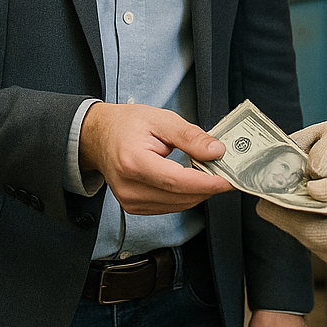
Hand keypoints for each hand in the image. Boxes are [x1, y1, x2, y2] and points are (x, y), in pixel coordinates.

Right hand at [78, 102, 232, 214]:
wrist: (99, 136)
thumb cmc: (127, 125)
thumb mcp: (161, 119)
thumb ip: (190, 136)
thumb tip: (216, 151)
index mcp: (134, 162)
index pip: (176, 181)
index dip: (205, 183)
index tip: (227, 179)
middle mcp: (130, 187)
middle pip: (180, 196)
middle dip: (207, 186)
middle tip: (225, 171)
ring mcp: (130, 201)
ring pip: (178, 205)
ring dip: (198, 192)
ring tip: (207, 172)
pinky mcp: (134, 207)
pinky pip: (169, 207)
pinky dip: (185, 196)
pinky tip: (190, 180)